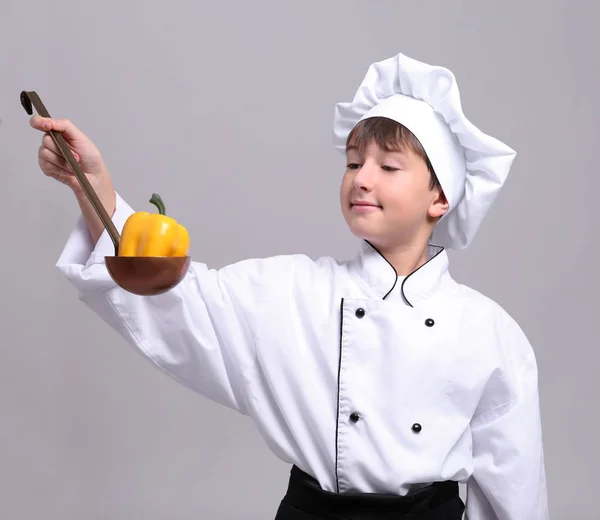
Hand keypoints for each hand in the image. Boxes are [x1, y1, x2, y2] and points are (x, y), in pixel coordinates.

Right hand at [30, 115, 116, 242]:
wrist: (93, 178)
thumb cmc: (90, 158)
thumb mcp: (82, 138)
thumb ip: (65, 126)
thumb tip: (49, 121)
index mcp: (60, 133)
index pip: (41, 123)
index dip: (39, 122)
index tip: (43, 125)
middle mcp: (52, 143)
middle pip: (46, 140)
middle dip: (62, 149)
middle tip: (75, 156)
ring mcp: (48, 155)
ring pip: (45, 153)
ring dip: (62, 161)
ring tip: (73, 165)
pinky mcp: (46, 167)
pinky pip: (45, 165)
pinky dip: (59, 169)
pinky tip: (67, 171)